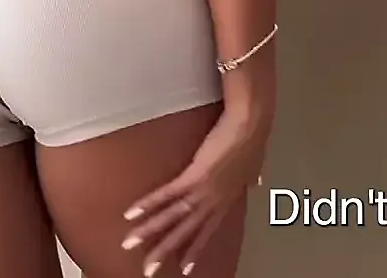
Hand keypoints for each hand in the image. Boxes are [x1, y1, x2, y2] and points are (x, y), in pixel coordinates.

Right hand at [124, 108, 271, 274]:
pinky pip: (167, 194)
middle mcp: (214, 201)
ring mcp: (203, 190)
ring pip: (173, 217)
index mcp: (226, 198)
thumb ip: (252, 177)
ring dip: (149, 231)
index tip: (185, 268)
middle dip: (166, 251)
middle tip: (148, 271)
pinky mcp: (193, 176)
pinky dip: (149, 203)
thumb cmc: (253, 139)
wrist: (250, 123)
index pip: (208, 230)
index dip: (195, 249)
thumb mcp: (255, 164)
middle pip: (186, 231)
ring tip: (130, 244)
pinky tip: (131, 213)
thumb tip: (257, 183)